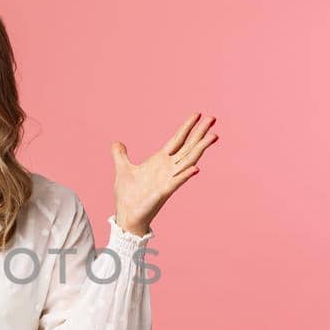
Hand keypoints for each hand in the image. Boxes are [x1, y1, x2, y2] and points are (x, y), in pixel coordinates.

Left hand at [111, 113, 218, 234]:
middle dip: (200, 133)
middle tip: (213, 118)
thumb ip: (121, 155)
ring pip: (189, 161)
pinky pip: (177, 182)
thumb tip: (116, 143)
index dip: (187, 127)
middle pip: (188, 147)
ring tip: (213, 136)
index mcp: (160, 161)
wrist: (126, 215)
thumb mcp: (122, 169)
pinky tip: (196, 168)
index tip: (198, 114)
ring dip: (201, 149)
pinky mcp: (164, 192)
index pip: (177, 140)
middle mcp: (168, 168)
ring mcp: (168, 179)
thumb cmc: (128, 195)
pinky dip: (186, 175)